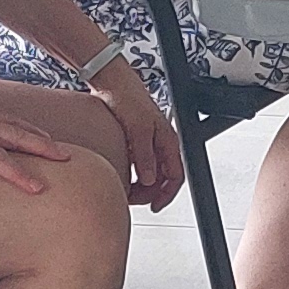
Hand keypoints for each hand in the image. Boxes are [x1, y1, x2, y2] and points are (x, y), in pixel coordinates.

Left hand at [83, 58, 183, 211]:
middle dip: (150, 193)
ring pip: (151, 172)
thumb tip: (149, 178)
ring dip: (140, 185)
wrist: (113, 81)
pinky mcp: (136, 141)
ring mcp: (148, 143)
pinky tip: (120, 176)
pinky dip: (132, 174)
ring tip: (125, 191)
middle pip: (163, 178)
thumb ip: (144, 156)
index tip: (154, 206)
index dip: (166, 194)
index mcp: (168, 141)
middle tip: (133, 200)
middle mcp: (160, 143)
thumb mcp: (137, 128)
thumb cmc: (128, 98)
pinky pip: (139, 164)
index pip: (175, 176)